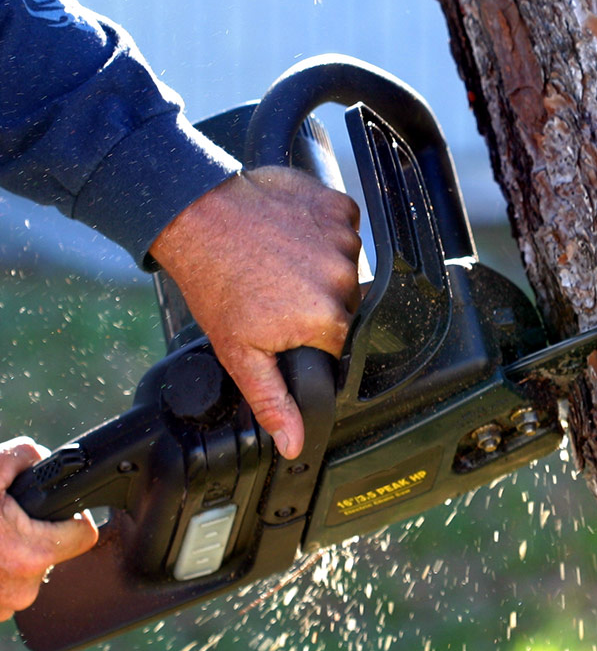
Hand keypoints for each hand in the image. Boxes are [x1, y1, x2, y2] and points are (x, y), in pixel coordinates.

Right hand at [0, 438, 98, 620]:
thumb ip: (24, 457)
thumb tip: (43, 459)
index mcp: (30, 554)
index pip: (82, 534)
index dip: (69, 514)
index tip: (50, 508)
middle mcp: (20, 591)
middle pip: (50, 553)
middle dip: (30, 533)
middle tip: (0, 520)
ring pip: (22, 573)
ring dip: (6, 555)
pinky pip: (0, 590)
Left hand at [150, 166, 361, 458]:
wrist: (195, 215)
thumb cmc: (214, 281)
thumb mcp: (239, 353)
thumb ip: (273, 401)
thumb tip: (296, 444)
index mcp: (327, 319)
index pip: (341, 341)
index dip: (313, 336)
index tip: (287, 323)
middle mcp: (345, 278)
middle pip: (347, 303)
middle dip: (318, 301)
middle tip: (277, 292)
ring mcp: (344, 238)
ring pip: (347, 264)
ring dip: (321, 264)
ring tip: (279, 261)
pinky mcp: (338, 206)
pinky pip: (345, 227)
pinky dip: (324, 231)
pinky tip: (291, 235)